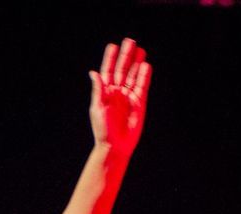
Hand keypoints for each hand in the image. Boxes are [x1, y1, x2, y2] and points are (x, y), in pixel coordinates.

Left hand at [89, 38, 150, 157]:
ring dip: (137, 63)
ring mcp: (129, 96)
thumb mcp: (98, 107)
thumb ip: (98, 90)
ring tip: (141, 50)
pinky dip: (144, 76)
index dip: (110, 58)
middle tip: (130, 41)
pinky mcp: (139, 103)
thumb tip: (94, 73)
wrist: (115, 146)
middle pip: (123, 69)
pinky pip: (142, 86)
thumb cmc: (103, 129)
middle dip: (126, 56)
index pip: (108, 71)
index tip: (113, 46)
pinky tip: (146, 66)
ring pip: (134, 75)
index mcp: (105, 92)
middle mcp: (117, 92)